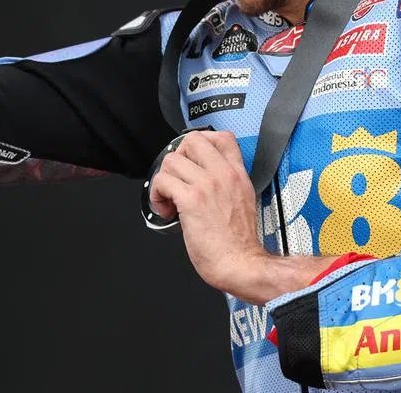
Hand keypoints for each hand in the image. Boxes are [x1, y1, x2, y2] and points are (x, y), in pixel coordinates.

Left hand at [148, 131, 266, 295]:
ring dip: (164, 179)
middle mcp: (223, 175)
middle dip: (179, 156)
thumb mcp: (244, 201)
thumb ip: (229, 184)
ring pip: (172, 160)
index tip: (194, 160)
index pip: (223, 137)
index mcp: (237, 174)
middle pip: (193, 139)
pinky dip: (157, 195)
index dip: (203, 143)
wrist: (241, 263)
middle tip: (179, 177)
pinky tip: (166, 209)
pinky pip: (162, 181)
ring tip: (170, 197)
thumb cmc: (240, 242)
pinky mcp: (191, 200)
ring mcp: (207, 185)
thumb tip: (207, 179)